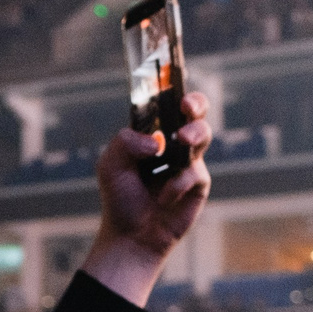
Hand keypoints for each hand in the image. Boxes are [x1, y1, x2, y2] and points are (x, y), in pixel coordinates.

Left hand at [78, 92, 213, 304]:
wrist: (131, 236)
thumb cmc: (120, 198)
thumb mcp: (111, 164)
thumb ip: (126, 142)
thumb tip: (156, 141)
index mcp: (153, 133)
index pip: (166, 103)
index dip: (173, 87)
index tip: (175, 75)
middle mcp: (173, 142)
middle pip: (194, 111)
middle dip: (196, 102)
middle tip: (186, 106)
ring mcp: (188, 161)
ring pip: (201, 134)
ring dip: (194, 133)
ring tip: (181, 140)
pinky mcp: (198, 183)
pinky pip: (194, 172)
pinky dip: (177, 183)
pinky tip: (164, 197)